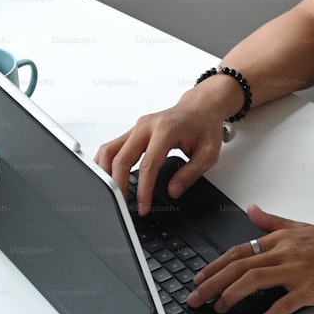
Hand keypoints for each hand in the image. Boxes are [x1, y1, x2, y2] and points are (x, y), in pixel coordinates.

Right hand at [94, 91, 224, 215]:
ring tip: (112, 194)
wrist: (201, 107)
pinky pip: (112, 147)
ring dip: (106, 174)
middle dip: (119, 185)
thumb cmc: (204, 126)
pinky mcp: (133, 131)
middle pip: (121, 158)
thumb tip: (172, 192)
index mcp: (165, 129)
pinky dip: (106, 163)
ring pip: (109, 151)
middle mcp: (146, 126)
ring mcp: (137, 127)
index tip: (143, 206)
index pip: (147, 165)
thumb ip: (189, 174)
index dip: (143, 190)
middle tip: (123, 205)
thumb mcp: (207, 154)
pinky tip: (107, 177)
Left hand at [186, 205, 313, 313]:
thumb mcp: (303, 228)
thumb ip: (273, 221)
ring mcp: (297, 271)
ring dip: (230, 296)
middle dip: (212, 283)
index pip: (240, 251)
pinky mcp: (310, 290)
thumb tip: (251, 209)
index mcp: (282, 239)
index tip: (199, 277)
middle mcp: (285, 252)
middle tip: (195, 297)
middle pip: (240, 266)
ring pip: (254, 281)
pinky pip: (282, 306)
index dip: (216, 265)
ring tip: (217, 310)